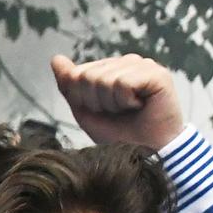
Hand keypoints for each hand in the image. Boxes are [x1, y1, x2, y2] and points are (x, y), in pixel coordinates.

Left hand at [49, 53, 184, 150]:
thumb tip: (56, 59)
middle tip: (118, 113)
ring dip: (112, 104)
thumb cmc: (119, 135)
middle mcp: (126, 62)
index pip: (76, 75)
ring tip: (131, 110)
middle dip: (96, 103)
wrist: (147, 154)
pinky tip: (141, 106)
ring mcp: (142, 65)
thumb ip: (70, 85)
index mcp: (110, 68)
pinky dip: (125, 101)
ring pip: (104, 79)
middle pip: (86, 76)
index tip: (103, 112)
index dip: (83, 100)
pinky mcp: (157, 73)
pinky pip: (122, 83)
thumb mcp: (86, 112)